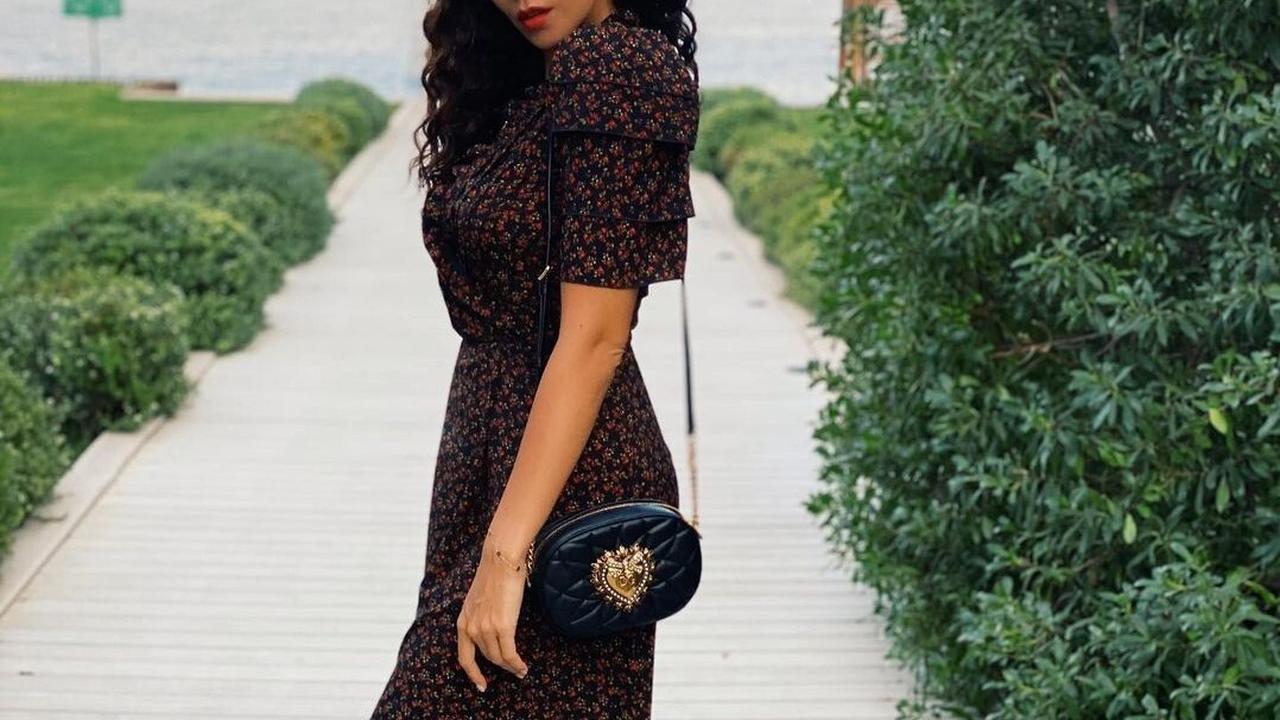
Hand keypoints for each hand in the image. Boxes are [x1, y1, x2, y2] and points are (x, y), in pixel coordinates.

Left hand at [456, 540, 530, 691]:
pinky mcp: (503, 626)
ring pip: (499, 657)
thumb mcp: (478, 600)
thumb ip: (481, 616)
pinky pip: (510, 654)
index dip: (473, 674)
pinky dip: (517, 664)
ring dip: (511, 666)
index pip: (464, 657)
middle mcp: (471, 628)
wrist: (501, 560)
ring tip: (521, 670)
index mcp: (462, 622)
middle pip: (487, 658)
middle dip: (501, 667)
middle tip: (513, 671)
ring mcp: (486, 629)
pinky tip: (523, 667)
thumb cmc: (494, 575)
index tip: (481, 684)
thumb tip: (494, 627)